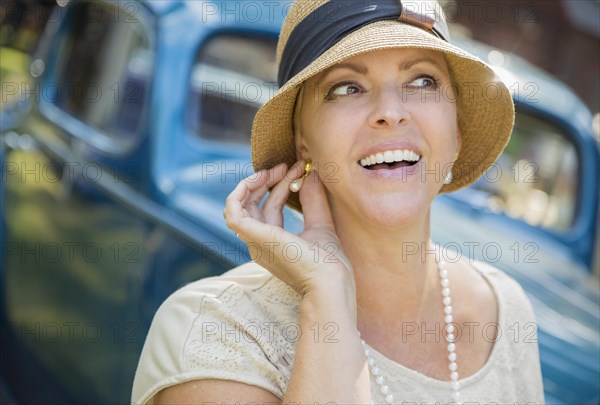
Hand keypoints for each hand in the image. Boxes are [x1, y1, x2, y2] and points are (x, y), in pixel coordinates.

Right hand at [224, 162, 354, 299]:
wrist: (329, 281)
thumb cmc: (328, 263)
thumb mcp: (321, 223)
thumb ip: (314, 199)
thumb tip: (312, 173)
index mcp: (274, 242)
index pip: (270, 208)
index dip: (281, 186)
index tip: (300, 169)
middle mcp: (260, 243)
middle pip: (253, 205)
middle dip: (267, 181)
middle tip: (287, 166)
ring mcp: (255, 241)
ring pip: (240, 206)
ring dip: (254, 183)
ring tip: (276, 169)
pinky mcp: (254, 237)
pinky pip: (232, 213)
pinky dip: (239, 194)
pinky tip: (259, 178)